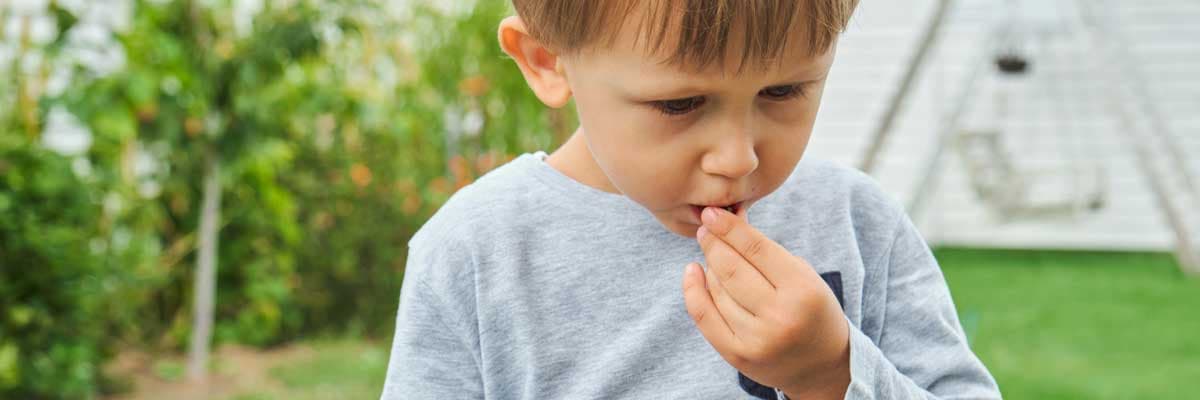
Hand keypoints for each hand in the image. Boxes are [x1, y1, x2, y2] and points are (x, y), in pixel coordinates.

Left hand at [682, 206, 849, 398]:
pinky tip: (692, 273)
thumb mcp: (803, 276)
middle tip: (704, 228)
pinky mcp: (738, 356)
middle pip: (731, 268)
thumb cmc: (811, 310)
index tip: (711, 213)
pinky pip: (704, 316)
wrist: (822, 366)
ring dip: (709, 265)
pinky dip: (693, 290)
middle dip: (713, 243)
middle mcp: (780, 316)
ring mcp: (757, 339)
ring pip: (717, 290)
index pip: (756, 249)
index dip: (729, 228)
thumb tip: (725, 223)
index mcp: (802, 290)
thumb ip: (767, 252)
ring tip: (712, 254)